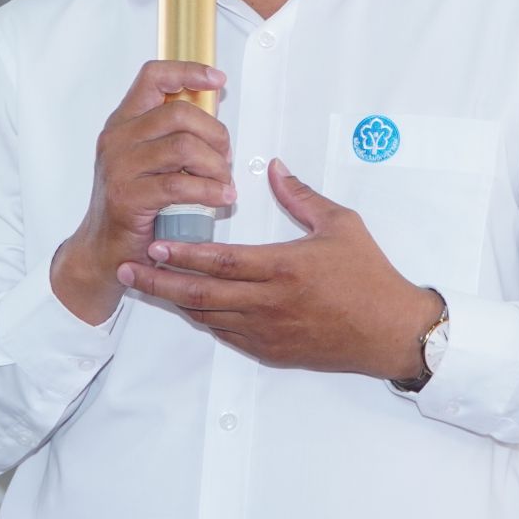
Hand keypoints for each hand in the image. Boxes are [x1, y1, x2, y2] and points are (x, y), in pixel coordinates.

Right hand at [51, 60, 233, 324]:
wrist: (102, 252)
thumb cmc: (131, 206)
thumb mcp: (147, 161)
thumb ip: (171, 136)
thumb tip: (214, 115)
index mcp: (123, 122)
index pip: (153, 77)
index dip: (188, 71)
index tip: (217, 80)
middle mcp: (117, 138)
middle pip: (179, 113)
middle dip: (215, 133)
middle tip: (226, 157)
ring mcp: (119, 167)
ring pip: (184, 147)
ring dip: (216, 165)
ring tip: (224, 183)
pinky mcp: (127, 197)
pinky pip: (180, 185)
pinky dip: (210, 190)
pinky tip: (221, 198)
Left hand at [117, 160, 440, 378]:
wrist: (390, 331)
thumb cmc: (369, 275)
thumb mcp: (341, 225)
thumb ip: (301, 196)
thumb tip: (274, 167)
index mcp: (284, 268)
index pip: (222, 261)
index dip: (185, 253)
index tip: (155, 242)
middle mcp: (270, 304)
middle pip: (201, 295)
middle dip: (159, 281)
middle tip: (128, 267)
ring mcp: (268, 332)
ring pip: (208, 318)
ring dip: (174, 301)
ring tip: (146, 284)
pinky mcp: (272, 351)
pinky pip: (226, 335)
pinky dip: (202, 319)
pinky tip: (185, 306)